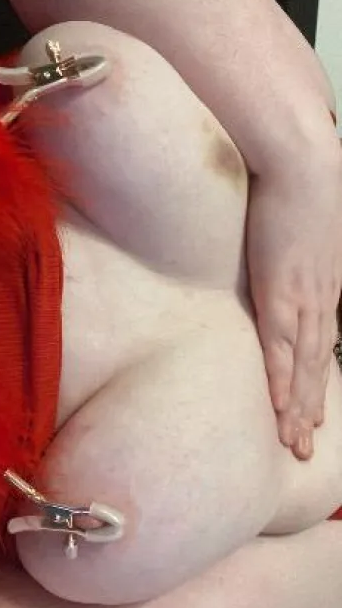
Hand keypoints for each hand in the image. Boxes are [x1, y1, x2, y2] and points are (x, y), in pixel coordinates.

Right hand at [248, 148, 341, 460]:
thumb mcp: (314, 226)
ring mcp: (303, 300)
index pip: (321, 345)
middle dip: (312, 409)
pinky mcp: (280, 293)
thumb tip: (297, 257)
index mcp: (327, 286)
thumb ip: (306, 251)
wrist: (303, 160)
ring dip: (300, 409)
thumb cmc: (307, 184)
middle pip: (317, 366)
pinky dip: (283, 383)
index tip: (313, 411)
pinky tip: (282, 410)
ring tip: (296, 443)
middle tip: (305, 447)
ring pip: (304, 368)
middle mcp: (321, 300)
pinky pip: (280, 350)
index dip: (317, 382)